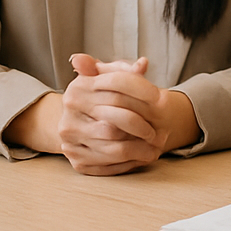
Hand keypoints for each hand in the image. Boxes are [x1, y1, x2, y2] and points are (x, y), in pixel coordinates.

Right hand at [34, 54, 196, 175]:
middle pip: (118, 121)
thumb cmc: (99, 97)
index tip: (161, 99)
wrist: (77, 123)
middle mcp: (69, 115)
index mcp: (78, 88)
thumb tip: (143, 64)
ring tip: (157, 146)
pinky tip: (142, 156)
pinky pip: (110, 166)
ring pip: (116, 147)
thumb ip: (124, 70)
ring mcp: (71, 141)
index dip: (142, 90)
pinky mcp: (78, 162)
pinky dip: (131, 162)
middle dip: (144, 126)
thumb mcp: (109, 78)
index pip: (116, 84)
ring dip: (141, 148)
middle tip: (161, 131)